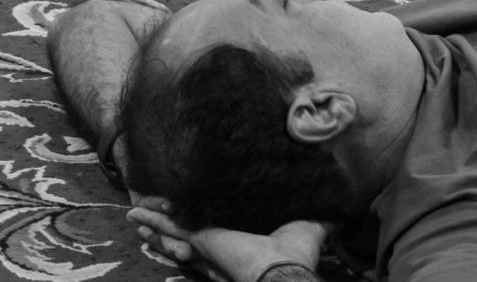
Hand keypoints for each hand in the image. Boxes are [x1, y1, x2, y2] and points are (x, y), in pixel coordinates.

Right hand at [128, 198, 325, 281]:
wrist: (284, 270)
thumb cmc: (296, 254)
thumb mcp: (311, 228)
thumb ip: (321, 220)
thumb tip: (338, 214)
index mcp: (242, 242)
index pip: (215, 232)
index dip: (200, 224)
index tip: (189, 211)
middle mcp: (221, 244)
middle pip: (187, 233)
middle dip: (167, 225)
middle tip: (148, 212)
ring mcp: (208, 243)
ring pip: (174, 230)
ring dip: (155, 221)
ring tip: (136, 212)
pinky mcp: (201, 240)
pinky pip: (173, 227)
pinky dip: (155, 219)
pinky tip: (137, 213)